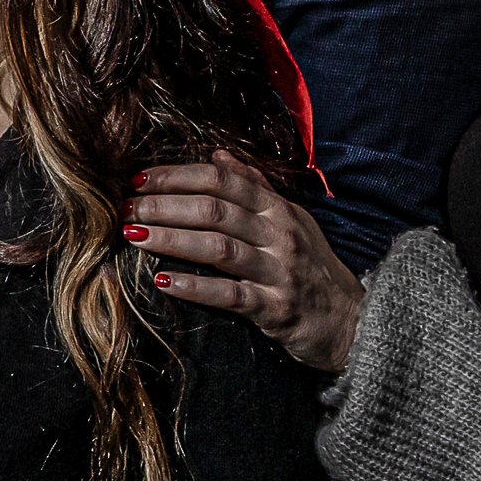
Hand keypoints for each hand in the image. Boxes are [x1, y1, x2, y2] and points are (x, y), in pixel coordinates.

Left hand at [124, 153, 363, 372]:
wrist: (354, 323)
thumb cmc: (314, 269)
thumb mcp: (292, 221)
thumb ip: (256, 188)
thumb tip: (218, 157)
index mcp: (279, 209)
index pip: (222, 180)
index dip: (178, 176)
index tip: (139, 179)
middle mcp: (280, 235)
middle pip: (214, 210)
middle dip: (164, 206)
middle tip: (126, 208)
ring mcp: (279, 271)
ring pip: (217, 247)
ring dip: (171, 240)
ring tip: (134, 237)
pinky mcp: (275, 308)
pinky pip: (229, 294)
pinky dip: (195, 287)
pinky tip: (164, 282)